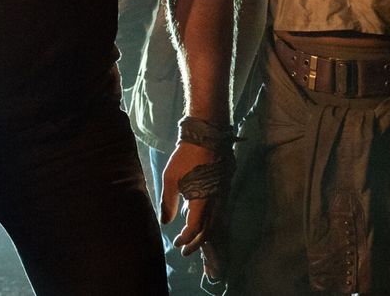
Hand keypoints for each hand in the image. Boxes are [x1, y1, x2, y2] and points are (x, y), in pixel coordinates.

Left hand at [159, 141, 218, 256]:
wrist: (207, 137)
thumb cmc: (186, 157)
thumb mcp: (170, 178)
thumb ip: (168, 202)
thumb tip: (165, 222)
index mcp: (203, 199)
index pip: (196, 227)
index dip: (187, 238)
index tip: (176, 242)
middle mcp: (216, 201)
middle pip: (209, 229)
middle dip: (196, 242)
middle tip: (184, 251)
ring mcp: (223, 196)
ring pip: (216, 222)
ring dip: (204, 234)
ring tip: (191, 241)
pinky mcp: (224, 190)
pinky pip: (219, 213)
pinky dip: (209, 223)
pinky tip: (200, 223)